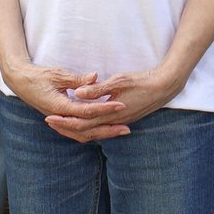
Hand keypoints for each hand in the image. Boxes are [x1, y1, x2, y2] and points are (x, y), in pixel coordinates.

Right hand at [2, 62, 128, 142]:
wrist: (20, 82)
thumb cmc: (38, 75)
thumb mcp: (57, 74)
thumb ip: (77, 79)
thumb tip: (95, 77)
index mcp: (59, 106)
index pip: (87, 111)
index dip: (105, 109)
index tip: (121, 106)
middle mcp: (60, 117)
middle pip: (87, 130)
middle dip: (108, 130)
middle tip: (127, 129)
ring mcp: (59, 121)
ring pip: (83, 134)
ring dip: (101, 133)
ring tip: (119, 132)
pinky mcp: (60, 120)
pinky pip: (77, 131)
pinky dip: (91, 132)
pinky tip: (102, 131)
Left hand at [60, 67, 185, 139]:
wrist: (164, 87)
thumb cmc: (141, 81)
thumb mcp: (118, 81)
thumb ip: (98, 89)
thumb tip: (78, 93)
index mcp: (110, 113)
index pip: (81, 123)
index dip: (64, 121)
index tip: (49, 118)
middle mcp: (113, 122)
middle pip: (84, 131)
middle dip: (66, 127)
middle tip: (50, 123)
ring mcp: (119, 122)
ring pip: (93, 132)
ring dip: (77, 129)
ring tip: (62, 124)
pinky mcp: (124, 119)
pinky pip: (102, 128)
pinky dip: (89, 127)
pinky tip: (84, 122)